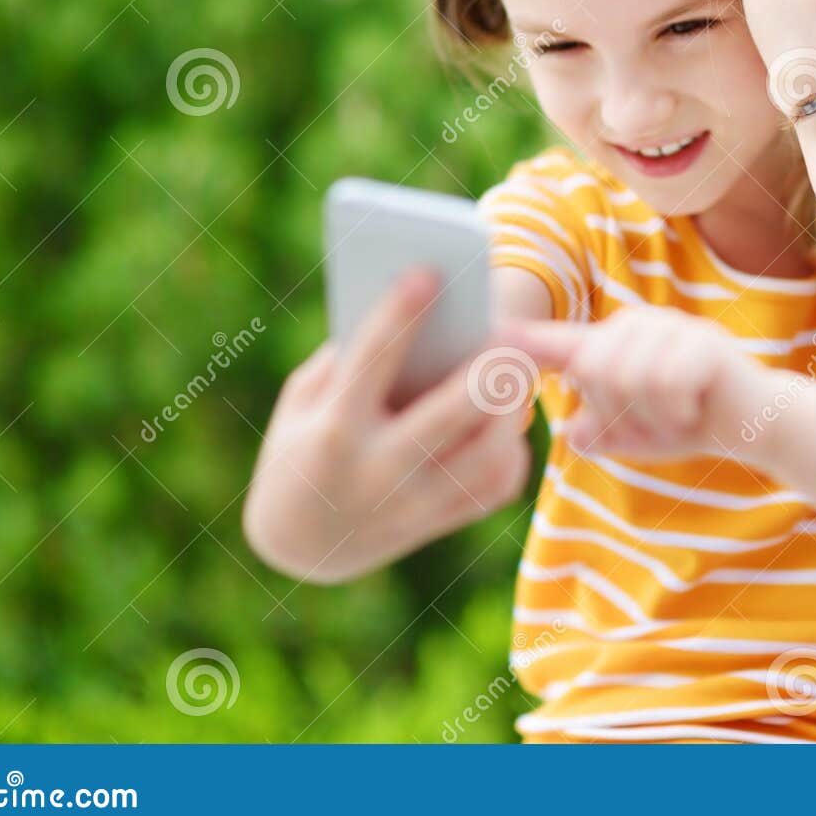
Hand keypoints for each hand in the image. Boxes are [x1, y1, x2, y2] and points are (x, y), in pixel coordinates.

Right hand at [243, 271, 532, 581]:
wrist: (299, 544)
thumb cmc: (301, 446)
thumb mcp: (304, 400)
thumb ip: (350, 360)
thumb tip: (418, 315)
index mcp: (333, 431)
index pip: (371, 363)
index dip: (399, 315)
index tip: (427, 272)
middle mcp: (377, 472)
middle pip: (449, 414)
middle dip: (486, 371)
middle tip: (511, 331)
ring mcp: (413, 505)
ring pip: (486, 454)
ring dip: (510, 409)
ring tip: (516, 372)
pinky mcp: (439, 523)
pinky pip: (495, 484)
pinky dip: (510, 448)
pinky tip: (506, 419)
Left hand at [505, 306, 768, 462]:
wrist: (756, 423)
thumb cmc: (688, 423)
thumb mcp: (635, 435)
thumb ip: (601, 432)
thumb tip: (573, 433)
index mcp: (613, 344)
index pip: (561, 343)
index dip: (524, 340)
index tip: (487, 333)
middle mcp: (638, 325)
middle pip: (596, 372)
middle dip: (622, 414)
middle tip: (657, 421)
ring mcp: (673, 328)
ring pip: (631, 379)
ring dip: (654, 416)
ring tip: (679, 414)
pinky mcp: (703, 343)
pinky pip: (667, 385)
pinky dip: (679, 412)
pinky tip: (697, 409)